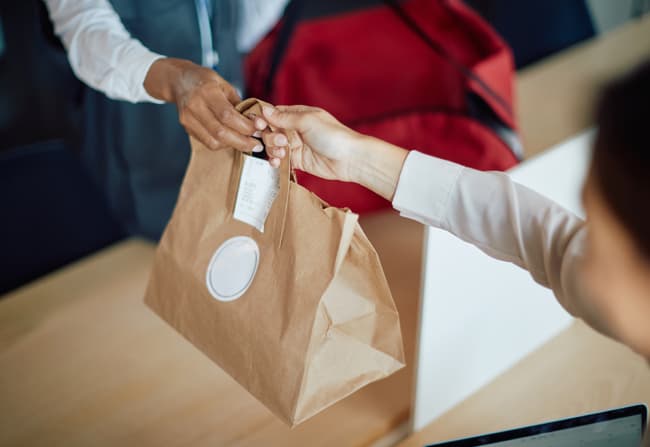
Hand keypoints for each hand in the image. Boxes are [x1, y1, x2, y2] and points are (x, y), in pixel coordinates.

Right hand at [144, 58, 265, 151]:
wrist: (180, 81)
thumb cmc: (205, 81)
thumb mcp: (225, 85)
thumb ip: (239, 103)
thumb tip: (257, 121)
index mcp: (207, 91)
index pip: (227, 115)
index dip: (245, 126)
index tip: (259, 130)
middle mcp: (195, 106)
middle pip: (220, 132)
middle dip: (242, 142)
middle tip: (256, 144)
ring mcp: (188, 118)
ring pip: (214, 141)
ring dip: (233, 145)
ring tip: (246, 142)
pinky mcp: (187, 127)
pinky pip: (207, 142)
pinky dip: (222, 144)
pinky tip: (232, 139)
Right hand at [259, 105, 361, 180]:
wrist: (349, 159)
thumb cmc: (334, 136)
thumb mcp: (307, 121)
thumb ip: (284, 118)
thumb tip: (265, 110)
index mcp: (299, 114)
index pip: (274, 114)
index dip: (263, 119)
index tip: (259, 125)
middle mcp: (295, 129)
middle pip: (270, 131)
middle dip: (270, 137)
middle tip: (281, 142)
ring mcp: (296, 145)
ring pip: (273, 146)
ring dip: (272, 149)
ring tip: (282, 153)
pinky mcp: (297, 160)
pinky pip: (280, 159)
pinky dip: (275, 160)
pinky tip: (277, 162)